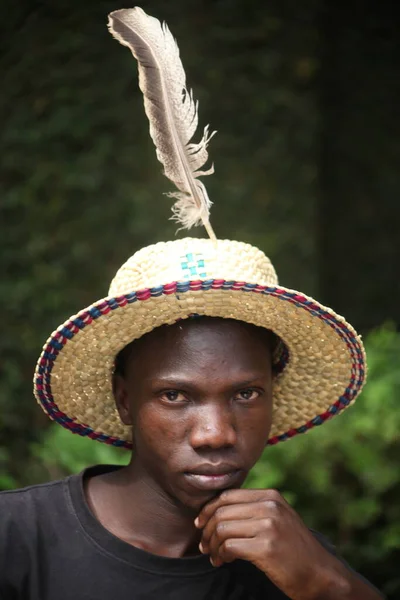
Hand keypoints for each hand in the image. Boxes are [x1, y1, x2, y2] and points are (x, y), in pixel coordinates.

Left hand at [195, 488, 353, 599]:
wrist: (321, 574)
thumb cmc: (295, 549)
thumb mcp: (279, 518)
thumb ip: (255, 509)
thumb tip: (217, 511)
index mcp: (271, 496)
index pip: (228, 495)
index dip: (208, 509)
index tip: (200, 524)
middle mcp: (270, 506)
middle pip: (222, 511)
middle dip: (207, 530)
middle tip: (204, 546)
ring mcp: (269, 526)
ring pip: (222, 528)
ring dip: (213, 545)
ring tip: (215, 556)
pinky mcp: (266, 547)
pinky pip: (229, 546)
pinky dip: (221, 555)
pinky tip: (224, 562)